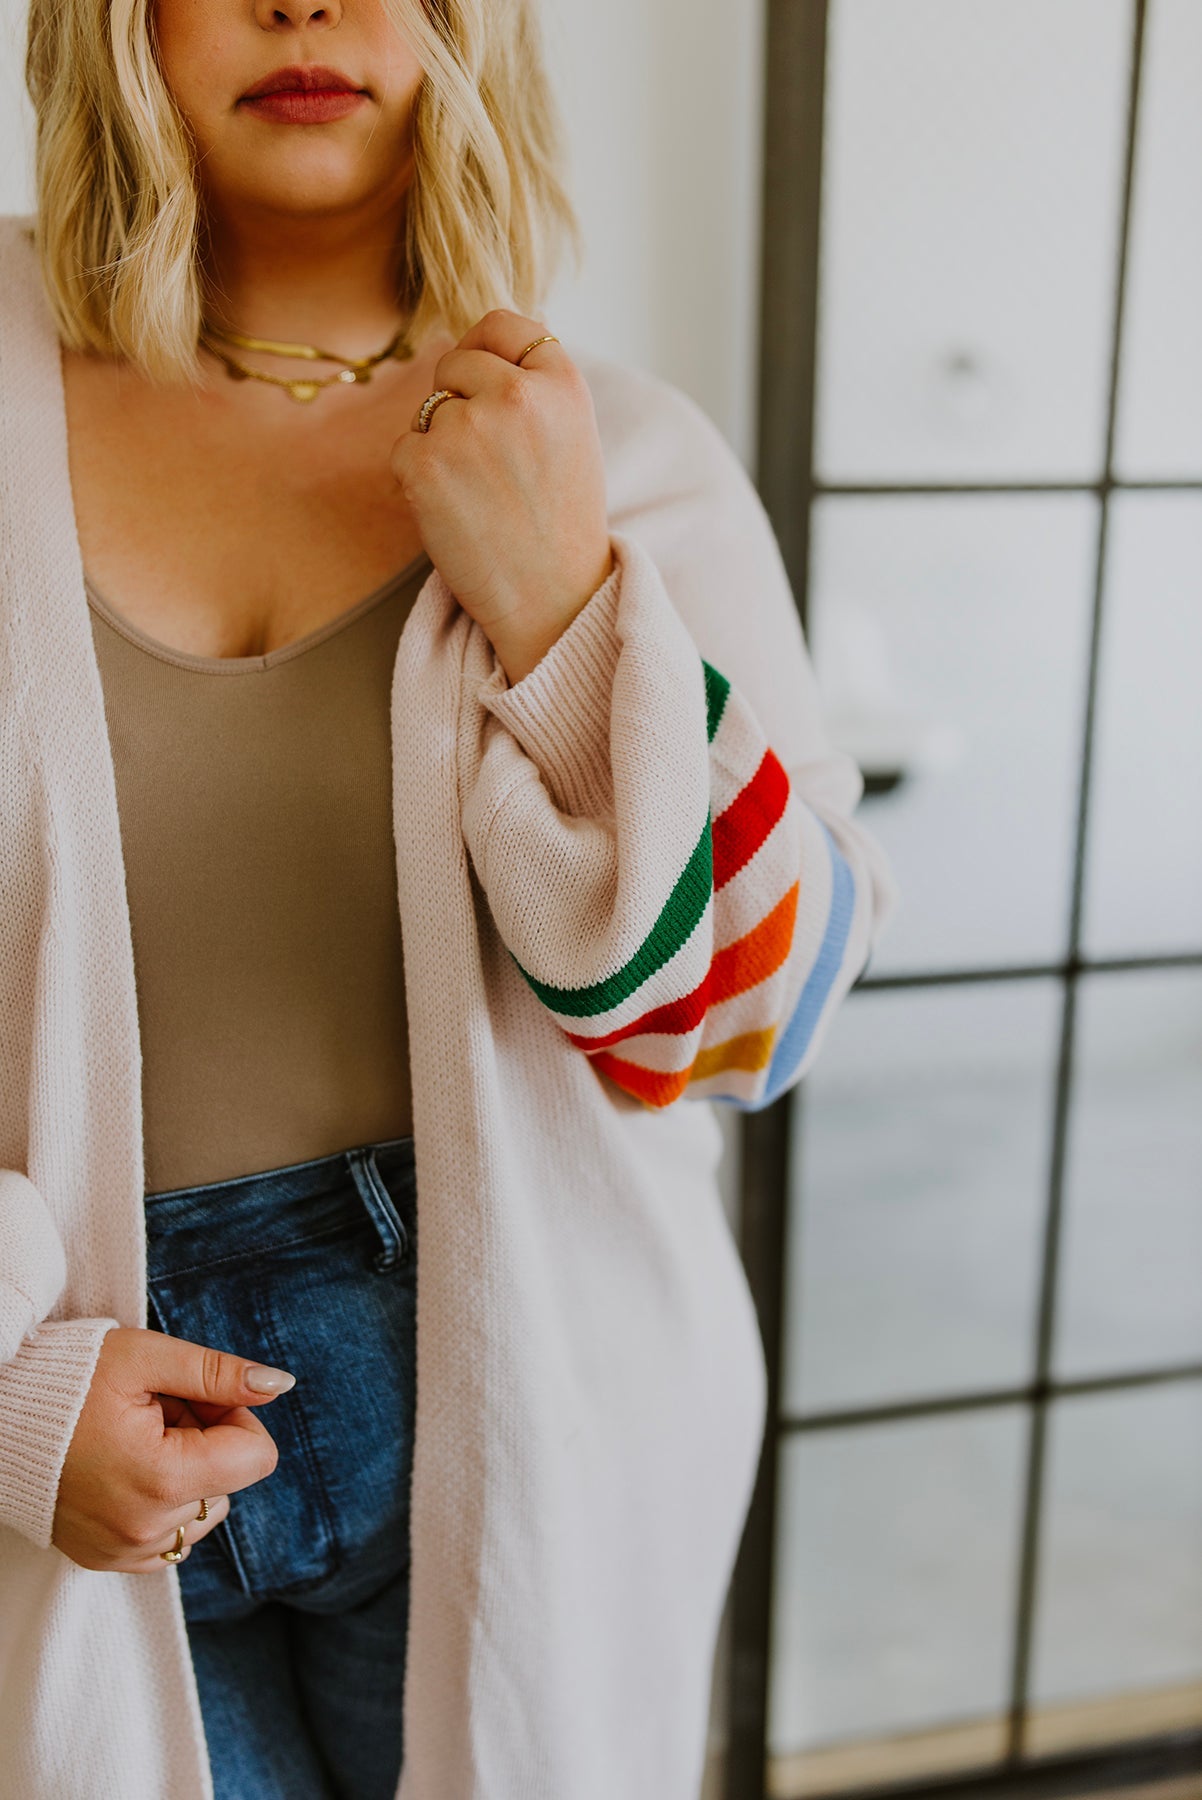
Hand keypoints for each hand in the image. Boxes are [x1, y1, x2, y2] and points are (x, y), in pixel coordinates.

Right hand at [52, 1325, 291, 1573]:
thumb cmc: (69, 1380)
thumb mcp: (147, 1358)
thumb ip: (219, 1373)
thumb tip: (280, 1385)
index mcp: (162, 1480)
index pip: (257, 1457)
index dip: (234, 1415)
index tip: (193, 1397)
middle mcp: (146, 1530)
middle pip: (230, 1481)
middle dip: (206, 1440)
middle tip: (154, 1412)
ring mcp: (125, 1552)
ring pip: (204, 1509)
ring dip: (186, 1470)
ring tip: (136, 1438)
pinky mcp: (108, 1560)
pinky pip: (172, 1535)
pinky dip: (162, 1500)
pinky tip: (125, 1468)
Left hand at [390, 309, 615, 684]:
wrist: (553, 599)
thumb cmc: (560, 522)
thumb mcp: (573, 435)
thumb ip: (534, 384)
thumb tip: (478, 341)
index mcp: (562, 382)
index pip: (502, 325)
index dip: (487, 352)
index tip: (490, 387)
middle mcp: (516, 394)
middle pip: (456, 364)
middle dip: (459, 403)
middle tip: (489, 466)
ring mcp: (468, 427)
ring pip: (428, 412)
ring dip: (441, 447)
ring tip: (481, 496)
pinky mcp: (426, 464)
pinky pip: (403, 450)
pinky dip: (417, 481)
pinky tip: (456, 513)